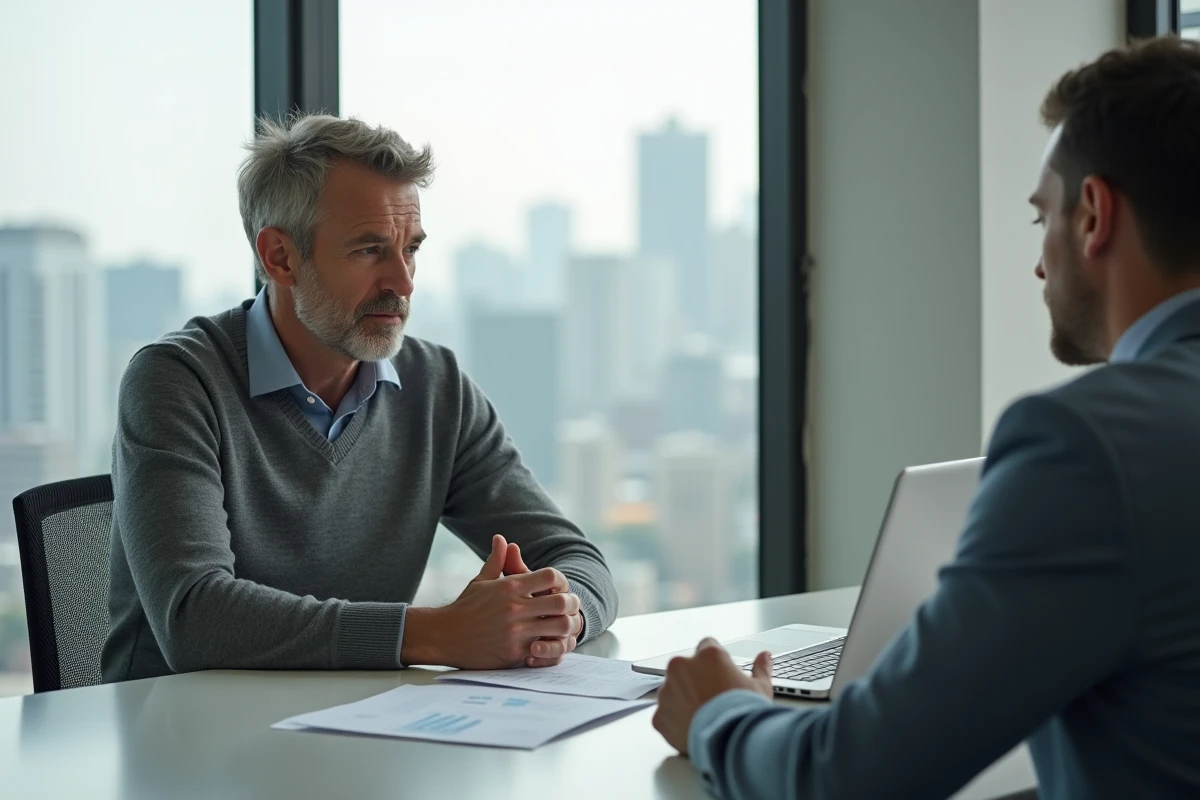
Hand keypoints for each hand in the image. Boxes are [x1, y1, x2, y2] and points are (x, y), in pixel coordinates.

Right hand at [401, 535, 579, 668]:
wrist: (444, 635)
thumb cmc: (465, 607)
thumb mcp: (482, 581)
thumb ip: (497, 560)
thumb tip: (501, 538)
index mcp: (510, 586)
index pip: (551, 576)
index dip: (562, 582)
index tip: (559, 589)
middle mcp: (515, 607)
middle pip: (562, 602)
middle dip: (571, 605)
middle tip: (569, 610)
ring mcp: (516, 631)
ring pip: (559, 627)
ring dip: (566, 628)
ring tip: (563, 628)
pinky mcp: (514, 652)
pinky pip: (546, 650)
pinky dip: (553, 647)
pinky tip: (550, 644)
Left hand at [652, 638, 772, 755]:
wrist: (730, 744)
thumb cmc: (746, 714)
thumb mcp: (760, 688)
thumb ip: (760, 668)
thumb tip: (764, 656)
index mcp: (708, 655)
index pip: (707, 646)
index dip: (715, 662)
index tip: (721, 675)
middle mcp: (682, 667)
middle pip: (686, 667)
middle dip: (696, 679)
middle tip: (713, 698)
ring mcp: (667, 691)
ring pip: (673, 689)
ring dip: (683, 698)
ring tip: (704, 716)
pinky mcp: (659, 715)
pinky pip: (665, 714)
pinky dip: (675, 720)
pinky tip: (692, 728)